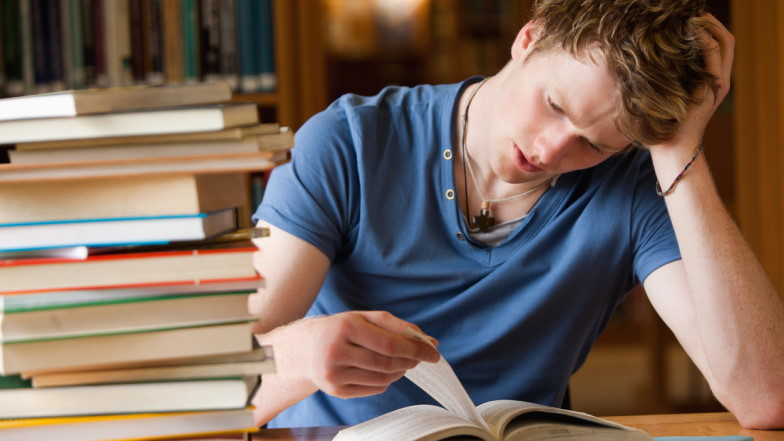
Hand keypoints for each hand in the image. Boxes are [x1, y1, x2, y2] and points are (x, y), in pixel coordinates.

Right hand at [251, 311, 439, 423]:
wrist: (304, 348)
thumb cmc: (342, 328)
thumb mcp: (365, 318)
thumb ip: (398, 326)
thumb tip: (430, 342)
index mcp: (346, 327)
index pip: (390, 344)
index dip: (416, 349)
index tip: (434, 352)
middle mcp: (336, 351)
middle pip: (388, 363)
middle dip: (411, 361)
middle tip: (421, 357)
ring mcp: (334, 374)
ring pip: (383, 378)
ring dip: (400, 371)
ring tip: (403, 362)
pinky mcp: (335, 390)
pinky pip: (373, 389)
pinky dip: (387, 381)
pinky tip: (384, 371)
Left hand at [650, 13, 733, 151]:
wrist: (671, 147)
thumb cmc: (662, 123)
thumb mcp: (667, 94)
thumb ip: (670, 77)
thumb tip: (653, 57)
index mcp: (712, 81)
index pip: (720, 44)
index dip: (709, 27)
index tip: (690, 18)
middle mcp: (720, 80)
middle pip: (727, 39)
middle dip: (712, 22)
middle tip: (693, 13)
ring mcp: (718, 84)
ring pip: (725, 43)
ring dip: (709, 25)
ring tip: (692, 17)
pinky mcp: (711, 88)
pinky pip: (713, 55)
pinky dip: (704, 39)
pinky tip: (690, 30)